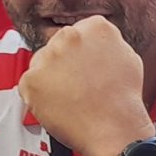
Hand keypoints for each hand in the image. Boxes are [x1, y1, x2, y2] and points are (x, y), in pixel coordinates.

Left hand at [20, 17, 155, 155]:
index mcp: (95, 27)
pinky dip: (37, 98)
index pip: (77, 34)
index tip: (82, 66)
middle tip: (76, 85)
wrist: (113, 128)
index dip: (79, 54)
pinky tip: (59, 105)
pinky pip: (28, 86)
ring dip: (49, 79)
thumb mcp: (127, 57)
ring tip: (70, 98)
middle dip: (63, 64)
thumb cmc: (122, 100)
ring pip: (41, 64)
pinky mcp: (32, 79)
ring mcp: (48, 56)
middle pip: (56, 46)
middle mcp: (70, 36)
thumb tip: (94, 45)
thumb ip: (106, 44)